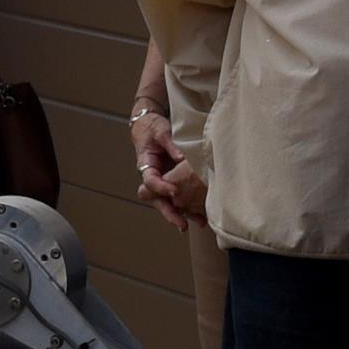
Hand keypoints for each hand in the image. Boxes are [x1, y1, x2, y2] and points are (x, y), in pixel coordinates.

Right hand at [129, 100, 211, 227]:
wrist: (150, 126)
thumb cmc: (153, 128)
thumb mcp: (161, 132)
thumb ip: (171, 144)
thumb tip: (181, 158)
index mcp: (146, 165)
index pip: (150, 181)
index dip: (160, 187)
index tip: (173, 191)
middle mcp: (153, 177)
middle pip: (157, 199)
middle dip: (169, 212)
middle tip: (181, 223)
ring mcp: (163, 181)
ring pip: (168, 202)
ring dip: (181, 214)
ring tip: (197, 223)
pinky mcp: (173, 182)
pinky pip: (179, 197)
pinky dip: (189, 207)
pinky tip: (201, 216)